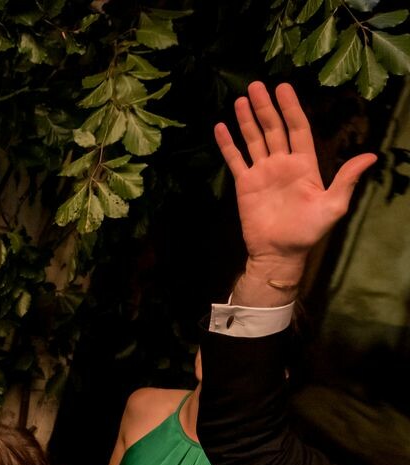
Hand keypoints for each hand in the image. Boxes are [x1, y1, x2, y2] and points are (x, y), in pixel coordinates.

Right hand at [216, 82, 375, 298]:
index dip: (291, 108)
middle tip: (256, 85)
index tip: (283, 88)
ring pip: (253, 139)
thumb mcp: (333, 206)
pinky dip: (227, 144)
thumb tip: (370, 156)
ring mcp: (262, 172)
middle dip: (265, 107)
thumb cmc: (308, 231)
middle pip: (273, 129)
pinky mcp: (244, 184)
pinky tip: (220, 128)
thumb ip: (347, 180)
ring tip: (240, 99)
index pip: (297, 129)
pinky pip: (235, 159)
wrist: (279, 252)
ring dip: (247, 119)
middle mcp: (282, 163)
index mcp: (304, 164)